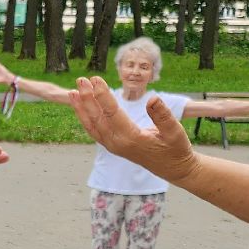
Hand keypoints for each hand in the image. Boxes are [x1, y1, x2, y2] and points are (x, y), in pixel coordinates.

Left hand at [70, 77, 199, 183]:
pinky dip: (85, 118)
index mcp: (131, 139)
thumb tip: (152, 98)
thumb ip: (163, 116)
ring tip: (72, 91)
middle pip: (97, 118)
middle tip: (80, 80)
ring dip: (81, 108)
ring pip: (92, 126)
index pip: (111, 113)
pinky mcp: (113, 146)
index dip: (102, 95)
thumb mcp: (175, 132)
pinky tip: (80, 106)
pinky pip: (94, 131)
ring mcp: (113, 146)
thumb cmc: (176, 149)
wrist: (174, 168)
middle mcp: (118, 144)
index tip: (96, 79)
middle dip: (87, 98)